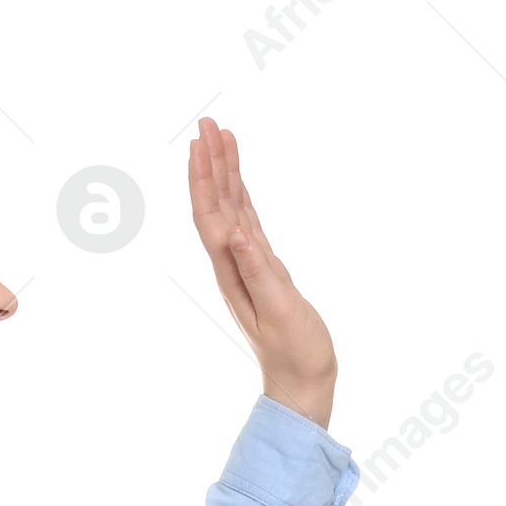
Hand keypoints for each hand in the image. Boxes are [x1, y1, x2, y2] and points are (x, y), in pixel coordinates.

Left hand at [187, 117, 337, 428]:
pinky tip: (240, 182)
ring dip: (223, 174)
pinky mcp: (264, 268)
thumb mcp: (279, 310)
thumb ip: (258, 271)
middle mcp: (234, 263)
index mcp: (234, 270)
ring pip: (230, 208)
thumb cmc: (295, 351)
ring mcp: (248, 264)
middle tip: (208, 124)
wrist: (302, 381)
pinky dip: (242, 196)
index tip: (203, 141)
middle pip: (216, 204)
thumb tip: (236, 233)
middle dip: (210, 163)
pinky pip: (247, 222)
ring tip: (221, 137)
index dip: (205, 177)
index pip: (212, 214)